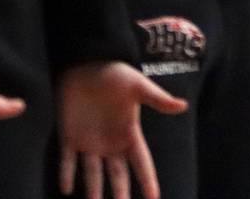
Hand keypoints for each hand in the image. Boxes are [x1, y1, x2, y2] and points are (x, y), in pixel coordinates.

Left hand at [56, 62, 186, 198]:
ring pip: (92, 174)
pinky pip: (67, 161)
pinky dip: (66, 174)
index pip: (141, 163)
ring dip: (93, 191)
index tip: (154, 198)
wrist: (87, 64)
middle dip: (120, 193)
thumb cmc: (116, 74)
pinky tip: (66, 188)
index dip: (147, 181)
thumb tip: (183, 107)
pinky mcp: (69, 137)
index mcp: (129, 133)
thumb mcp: (139, 87)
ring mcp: (89, 142)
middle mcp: (110, 143)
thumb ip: (158, 100)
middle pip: (117, 175)